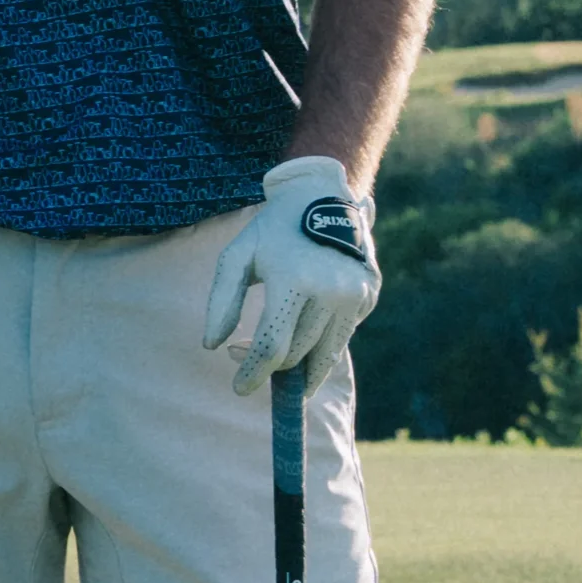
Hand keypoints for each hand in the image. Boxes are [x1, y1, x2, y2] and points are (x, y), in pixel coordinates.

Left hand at [200, 153, 379, 393]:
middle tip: (245, 355)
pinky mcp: (368, 297)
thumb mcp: (238, 255)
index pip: (272, 346)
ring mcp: (355, 295)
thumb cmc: (274, 228)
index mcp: (295, 279)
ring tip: (279, 374)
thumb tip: (213, 346)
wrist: (324, 195)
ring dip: (300, 370)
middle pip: (297, 354)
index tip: (238, 388)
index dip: (253, 373)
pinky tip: (303, 339)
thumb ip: (222, 300)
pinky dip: (322, 347)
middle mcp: (331, 291)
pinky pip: (341, 336)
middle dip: (270, 365)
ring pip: (325, 355)